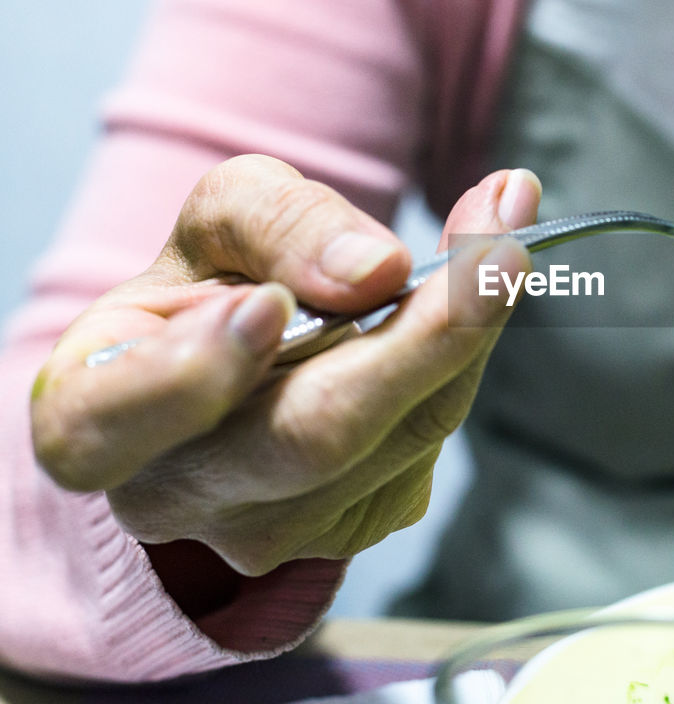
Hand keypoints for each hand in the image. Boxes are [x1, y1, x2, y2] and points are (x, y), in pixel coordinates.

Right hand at [31, 154, 539, 576]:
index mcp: (95, 415)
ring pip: (402, 435)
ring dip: (469, 329)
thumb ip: (280, 223)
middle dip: (423, 335)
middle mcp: (177, 495)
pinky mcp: (348, 528)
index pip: (120, 418)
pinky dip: (467, 358)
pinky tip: (475, 299)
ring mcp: (268, 531)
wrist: (240, 359)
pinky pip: (430, 441)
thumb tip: (374, 270)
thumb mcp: (224, 220)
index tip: (268, 305)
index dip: (195, 371)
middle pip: (311, 435)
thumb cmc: (215, 284)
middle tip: (501, 248)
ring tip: (500, 243)